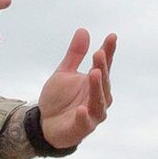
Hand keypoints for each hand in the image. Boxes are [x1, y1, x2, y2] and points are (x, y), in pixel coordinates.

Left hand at [37, 29, 115, 149]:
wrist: (45, 123)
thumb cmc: (59, 99)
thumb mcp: (64, 72)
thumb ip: (74, 54)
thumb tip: (83, 30)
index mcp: (95, 83)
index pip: (104, 65)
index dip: (109, 52)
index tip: (111, 37)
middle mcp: (99, 97)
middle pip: (103, 82)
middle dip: (102, 68)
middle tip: (99, 54)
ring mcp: (92, 114)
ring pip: (99, 101)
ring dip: (97, 88)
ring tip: (94, 73)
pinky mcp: (82, 128)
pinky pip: (85, 122)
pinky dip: (84, 116)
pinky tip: (81, 109)